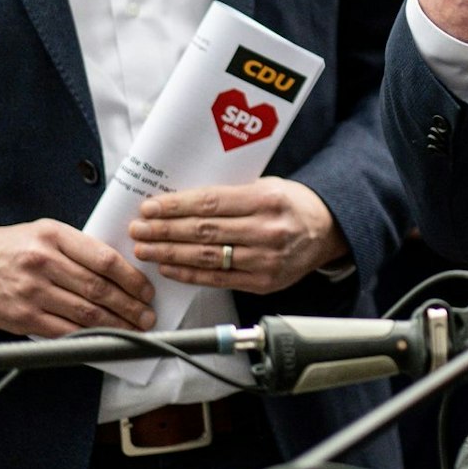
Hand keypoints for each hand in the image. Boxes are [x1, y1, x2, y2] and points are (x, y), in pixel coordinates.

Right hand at [0, 219, 155, 336]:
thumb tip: (122, 271)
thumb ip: (80, 248)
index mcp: (55, 236)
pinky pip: (63, 331)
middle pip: (99, 290)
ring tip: (134, 329)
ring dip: (116, 325)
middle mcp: (43, 263)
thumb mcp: (48, 232)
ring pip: (85, 314)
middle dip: (131, 306)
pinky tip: (104, 338)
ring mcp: (31, 292)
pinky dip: (88, 336)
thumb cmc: (13, 246)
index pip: (105, 260)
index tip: (147, 291)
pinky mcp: (21, 317)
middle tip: (147, 316)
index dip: (132, 279)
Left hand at [129, 177, 346, 294]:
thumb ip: (231, 195)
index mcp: (267, 199)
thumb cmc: (293, 204)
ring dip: (170, 253)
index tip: (150, 207)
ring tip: (145, 248)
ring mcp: (265, 259)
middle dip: (165, 230)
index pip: (211, 203)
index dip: (176, 206)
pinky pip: (218, 278)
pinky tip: (169, 267)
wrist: (327, 231)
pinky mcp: (262, 282)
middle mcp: (267, 230)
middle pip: (204, 231)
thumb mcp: (268, 186)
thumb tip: (182, 202)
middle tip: (139, 228)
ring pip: (207, 257)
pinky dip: (189, 273)